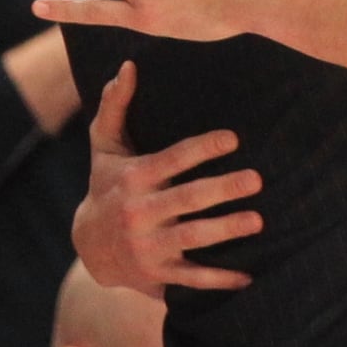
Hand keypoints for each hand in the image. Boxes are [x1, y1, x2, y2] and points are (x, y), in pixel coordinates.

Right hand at [72, 61, 264, 297]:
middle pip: (187, 199)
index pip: (172, 159)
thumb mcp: (104, 146)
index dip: (202, 148)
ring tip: (258, 221)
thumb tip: (128, 66)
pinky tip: (248, 276)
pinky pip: (191, 278)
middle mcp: (139, 212)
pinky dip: (220, 280)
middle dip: (222, 188)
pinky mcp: (158, 274)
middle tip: (256, 179)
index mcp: (134, 177)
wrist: (89, 245)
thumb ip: (115, 106)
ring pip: (192, 238)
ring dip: (226, 230)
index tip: (232, 138)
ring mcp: (149, 245)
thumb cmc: (106, 184)